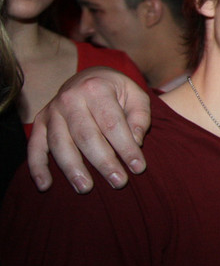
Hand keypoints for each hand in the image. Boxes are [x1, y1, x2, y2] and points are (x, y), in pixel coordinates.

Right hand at [27, 67, 152, 192]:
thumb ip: (140, 117)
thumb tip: (135, 142)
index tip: (138, 168)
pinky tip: (45, 185)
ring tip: (86, 188)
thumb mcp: (136, 94)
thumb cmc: (116, 91)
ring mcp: (52, 111)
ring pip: (60, 144)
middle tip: (119, 182)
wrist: (89, 77)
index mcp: (96, 88)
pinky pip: (35, 147)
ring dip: (72, 169)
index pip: (112, 124)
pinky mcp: (40, 122)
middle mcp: (70, 99)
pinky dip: (37, 167)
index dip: (126, 147)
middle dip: (103, 162)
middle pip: (86, 136)